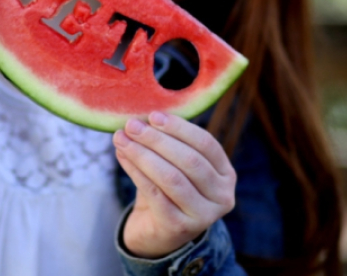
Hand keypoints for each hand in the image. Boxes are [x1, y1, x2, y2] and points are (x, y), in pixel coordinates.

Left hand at [113, 112, 235, 258]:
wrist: (156, 231)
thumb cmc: (167, 188)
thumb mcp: (174, 163)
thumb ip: (168, 141)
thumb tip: (143, 117)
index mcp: (226, 174)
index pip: (206, 143)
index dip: (179, 127)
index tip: (153, 115)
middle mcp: (222, 196)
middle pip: (189, 160)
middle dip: (157, 139)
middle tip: (131, 125)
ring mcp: (203, 216)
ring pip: (171, 177)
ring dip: (142, 154)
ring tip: (121, 139)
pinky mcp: (179, 228)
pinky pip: (155, 194)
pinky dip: (136, 171)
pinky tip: (122, 157)